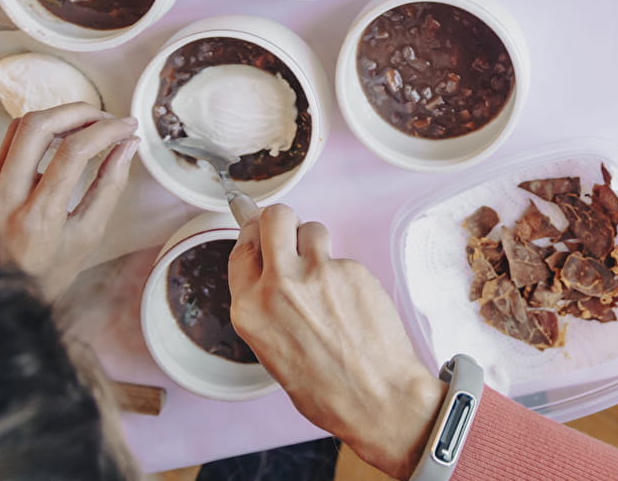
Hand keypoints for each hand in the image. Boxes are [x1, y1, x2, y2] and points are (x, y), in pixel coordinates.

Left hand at [0, 104, 138, 299]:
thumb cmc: (47, 274)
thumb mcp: (87, 237)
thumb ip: (109, 188)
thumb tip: (127, 147)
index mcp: (38, 216)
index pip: (72, 152)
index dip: (106, 131)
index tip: (128, 128)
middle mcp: (6, 196)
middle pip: (37, 126)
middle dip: (78, 112)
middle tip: (107, 118)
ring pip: (19, 127)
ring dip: (57, 117)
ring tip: (87, 125)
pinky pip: (10, 142)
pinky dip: (41, 132)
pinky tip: (62, 139)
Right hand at [229, 205, 444, 479]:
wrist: (376, 398)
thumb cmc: (326, 389)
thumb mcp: (272, 351)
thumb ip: (266, 306)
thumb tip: (269, 270)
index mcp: (249, 309)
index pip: (241, 249)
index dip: (253, 238)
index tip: (260, 234)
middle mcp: (278, 285)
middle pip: (274, 217)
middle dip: (282, 222)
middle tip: (293, 237)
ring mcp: (317, 274)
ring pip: (312, 228)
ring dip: (317, 244)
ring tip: (328, 278)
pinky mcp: (352, 270)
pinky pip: (342, 257)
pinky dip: (346, 273)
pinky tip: (353, 303)